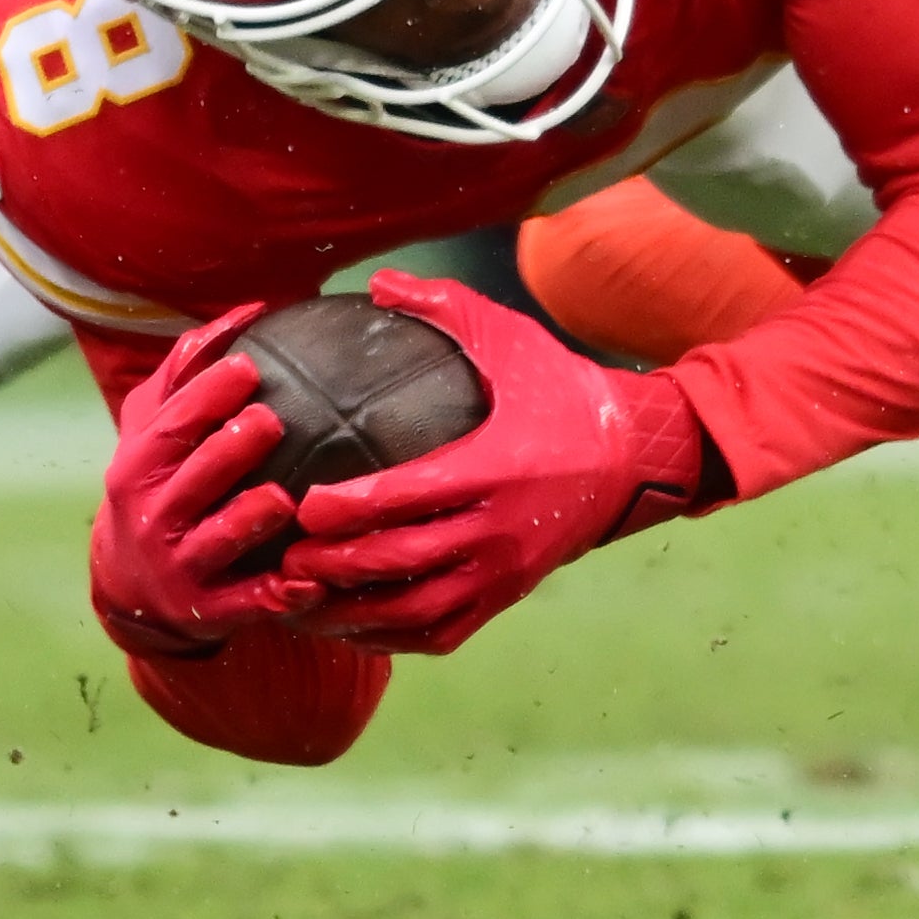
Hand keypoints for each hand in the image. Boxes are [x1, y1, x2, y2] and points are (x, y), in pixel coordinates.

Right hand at [88, 305, 316, 657]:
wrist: (130, 586)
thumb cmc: (156, 486)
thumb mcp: (152, 432)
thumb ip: (187, 373)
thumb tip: (244, 312)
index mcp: (140, 464)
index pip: (173, 425)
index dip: (208, 396)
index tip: (250, 367)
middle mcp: (154, 514)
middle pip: (195, 478)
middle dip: (229, 449)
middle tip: (271, 421)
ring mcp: (179, 564)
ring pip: (220, 540)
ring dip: (250, 519)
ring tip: (282, 499)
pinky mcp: (206, 608)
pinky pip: (246, 601)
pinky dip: (277, 596)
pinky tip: (311, 585)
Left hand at [281, 272, 708, 656]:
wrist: (633, 458)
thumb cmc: (562, 393)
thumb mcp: (510, 338)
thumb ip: (444, 307)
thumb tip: (377, 283)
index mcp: (489, 467)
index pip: (407, 495)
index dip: (350, 508)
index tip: (304, 505)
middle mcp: (494, 529)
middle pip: (402, 560)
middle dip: (336, 564)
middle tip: (285, 557)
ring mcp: (502, 571)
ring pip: (417, 610)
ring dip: (355, 612)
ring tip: (303, 599)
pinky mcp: (507, 596)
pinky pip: (442, 633)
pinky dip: (392, 636)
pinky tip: (350, 624)